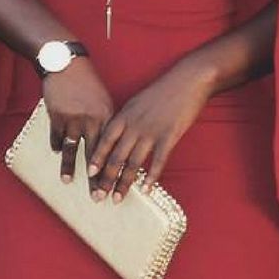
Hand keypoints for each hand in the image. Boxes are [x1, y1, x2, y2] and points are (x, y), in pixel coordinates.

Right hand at [42, 59, 114, 185]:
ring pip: (72, 149)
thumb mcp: (104, 100)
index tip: (117, 187)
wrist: (67, 64)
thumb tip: (112, 146)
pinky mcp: (57, 115)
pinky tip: (57, 154)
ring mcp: (73, 118)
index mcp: (108, 117)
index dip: (115, 171)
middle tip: (97, 197)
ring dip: (69, 167)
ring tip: (67, 182)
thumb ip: (107, 122)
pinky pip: (56, 136)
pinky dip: (56, 145)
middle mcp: (92, 119)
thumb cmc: (88, 83)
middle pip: (95, 155)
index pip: (113, 149)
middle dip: (96, 179)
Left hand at [85, 56, 212, 202]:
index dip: (96, 158)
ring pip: (133, 163)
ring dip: (124, 183)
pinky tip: (146, 190)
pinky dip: (151, 177)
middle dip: (105, 179)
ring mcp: (152, 132)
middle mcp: (134, 125)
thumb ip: (126, 119)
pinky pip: (158, 161)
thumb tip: (116, 136)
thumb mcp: (137, 101)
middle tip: (98, 196)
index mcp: (124, 115)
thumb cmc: (162, 90)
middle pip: (116, 157)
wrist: (188, 79)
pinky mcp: (170, 136)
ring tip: (117, 199)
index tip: (89, 174)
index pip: (105, 140)